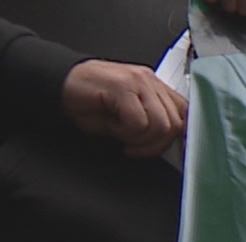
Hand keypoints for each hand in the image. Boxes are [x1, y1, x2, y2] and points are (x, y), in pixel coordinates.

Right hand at [61, 61, 187, 156]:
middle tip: (132, 145)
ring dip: (139, 138)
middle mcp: (150, 81)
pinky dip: (124, 132)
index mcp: (156, 87)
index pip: (186, 113)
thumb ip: (154, 124)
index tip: (175, 155)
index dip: (183, 138)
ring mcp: (138, 81)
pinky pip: (138, 123)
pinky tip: (111, 125)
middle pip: (175, 124)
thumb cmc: (91, 104)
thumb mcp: (129, 118)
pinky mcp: (123, 87)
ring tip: (120, 132)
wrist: (59, 87)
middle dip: (154, 144)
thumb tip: (176, 144)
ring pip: (160, 125)